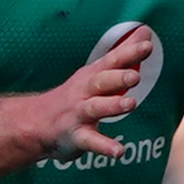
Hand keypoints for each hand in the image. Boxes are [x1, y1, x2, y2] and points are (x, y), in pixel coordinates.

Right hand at [25, 24, 151, 159]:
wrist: (36, 123)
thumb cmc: (76, 95)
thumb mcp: (98, 72)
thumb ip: (123, 54)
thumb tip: (146, 31)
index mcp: (92, 76)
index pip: (111, 61)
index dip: (128, 52)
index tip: (147, 44)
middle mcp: (85, 92)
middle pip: (100, 81)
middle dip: (117, 77)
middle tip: (135, 75)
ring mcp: (78, 114)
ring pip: (94, 108)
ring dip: (112, 106)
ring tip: (130, 103)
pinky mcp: (76, 136)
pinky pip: (90, 142)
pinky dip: (104, 146)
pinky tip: (119, 151)